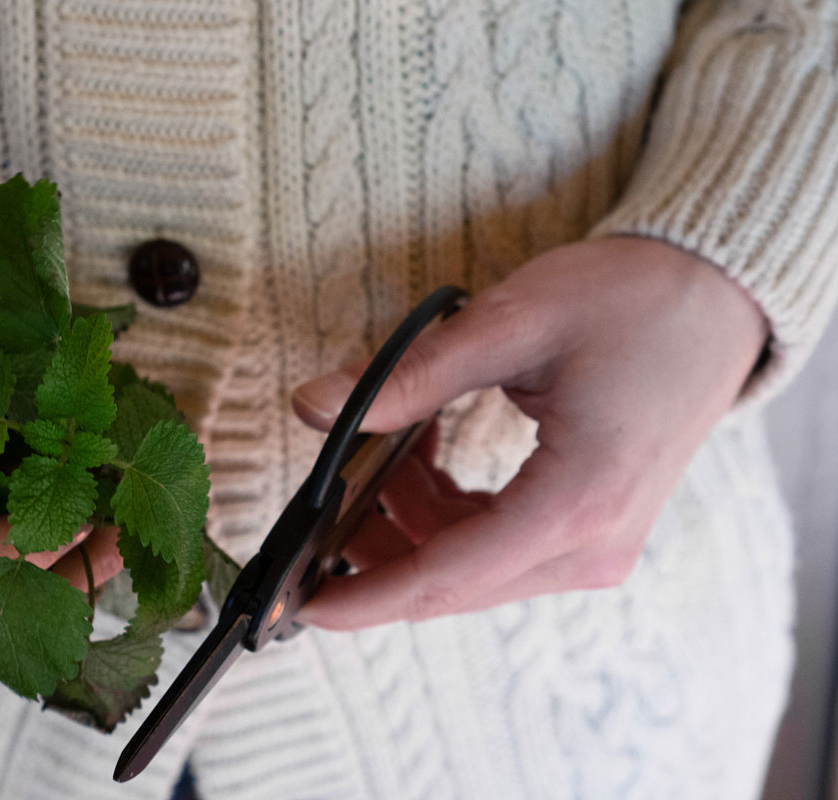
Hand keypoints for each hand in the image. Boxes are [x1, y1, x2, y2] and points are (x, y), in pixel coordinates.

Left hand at [291, 237, 767, 628]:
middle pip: (454, 580)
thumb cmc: (630, 301)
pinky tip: (422, 452)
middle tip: (318, 498)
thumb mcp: (510, 325)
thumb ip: (410, 376)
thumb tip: (316, 404)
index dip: (367, 595)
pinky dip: (446, 510)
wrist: (713, 299)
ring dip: (409, 519)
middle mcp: (593, 544)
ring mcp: (597, 544)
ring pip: (470, 565)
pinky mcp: (591, 529)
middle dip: (375, 549)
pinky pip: (497, 544)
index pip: (447, 575)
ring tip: (382, 445)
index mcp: (577, 502)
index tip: (304, 604)